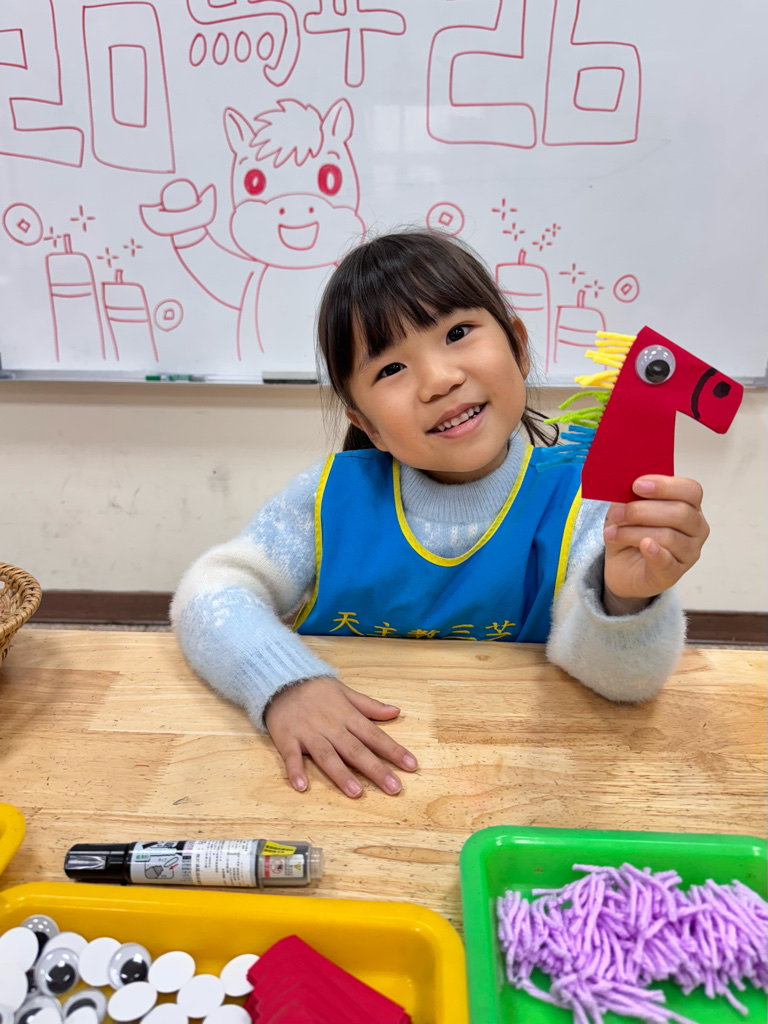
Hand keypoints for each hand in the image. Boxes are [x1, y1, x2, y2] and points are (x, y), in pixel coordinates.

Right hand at [264, 676, 417, 797]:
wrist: (281, 680)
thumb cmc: (316, 689)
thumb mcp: (346, 692)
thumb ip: (370, 706)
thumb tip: (396, 711)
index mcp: (347, 716)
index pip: (374, 735)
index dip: (393, 750)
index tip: (411, 765)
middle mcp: (331, 727)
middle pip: (355, 750)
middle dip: (375, 769)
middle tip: (394, 787)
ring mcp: (308, 734)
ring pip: (327, 755)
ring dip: (341, 774)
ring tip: (356, 792)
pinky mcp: (287, 739)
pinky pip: (291, 757)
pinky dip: (295, 771)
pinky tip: (301, 787)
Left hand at [602, 475, 709, 603]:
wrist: (621, 566)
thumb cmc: (630, 530)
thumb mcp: (627, 509)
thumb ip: (632, 497)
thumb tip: (626, 488)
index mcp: (689, 505)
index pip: (690, 490)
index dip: (665, 486)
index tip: (637, 485)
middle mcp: (697, 528)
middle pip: (680, 513)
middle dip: (642, 511)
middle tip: (617, 513)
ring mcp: (689, 552)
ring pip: (668, 536)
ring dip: (633, 532)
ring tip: (611, 533)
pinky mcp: (674, 573)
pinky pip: (667, 562)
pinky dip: (655, 552)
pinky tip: (644, 545)